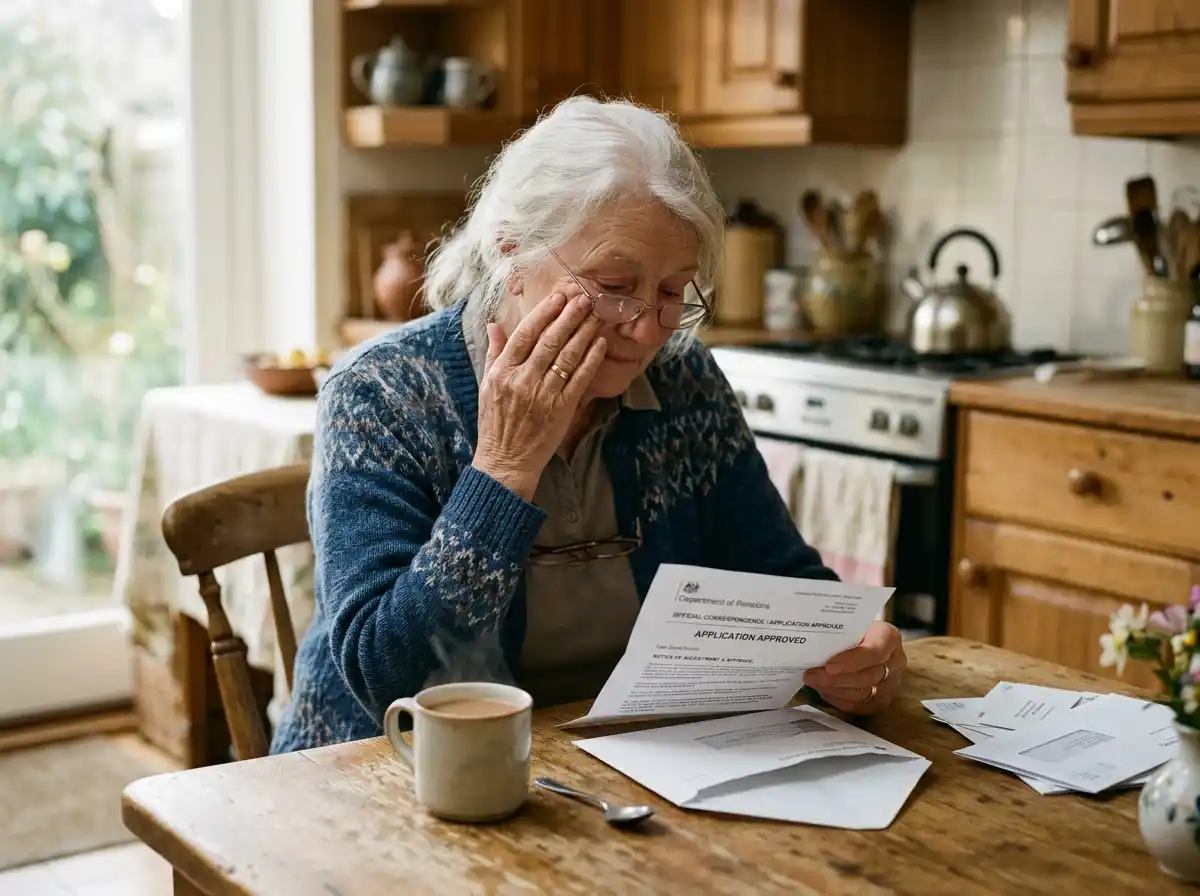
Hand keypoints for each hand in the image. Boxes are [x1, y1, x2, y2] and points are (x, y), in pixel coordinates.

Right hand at [473, 292, 606, 499]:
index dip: (544, 313)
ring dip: (584, 332)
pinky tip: (600, 343)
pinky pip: (580, 379)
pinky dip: (591, 359)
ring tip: (596, 314)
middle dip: (569, 316)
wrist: (505, 461)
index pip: (525, 334)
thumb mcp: (486, 385)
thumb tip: (494, 325)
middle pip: (549, 340)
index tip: (558, 296)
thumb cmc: (495, 423)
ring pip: (567, 356)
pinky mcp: (561, 410)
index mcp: (502, 372)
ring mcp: (543, 395)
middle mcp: (522, 380)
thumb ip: (494, 353)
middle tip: (585, 297)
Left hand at [803, 621, 905, 714]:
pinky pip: (861, 706)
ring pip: (863, 693)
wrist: (866, 640)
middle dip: (835, 679)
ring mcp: (892, 683)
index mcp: (889, 637)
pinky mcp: (883, 700)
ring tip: (815, 683)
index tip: (829, 666)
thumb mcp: (850, 624)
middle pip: (866, 676)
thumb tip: (811, 643)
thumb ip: (838, 633)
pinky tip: (825, 692)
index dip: (851, 661)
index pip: (874, 652)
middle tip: (811, 676)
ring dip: (835, 690)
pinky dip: (840, 700)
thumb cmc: (854, 630)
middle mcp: (896, 661)